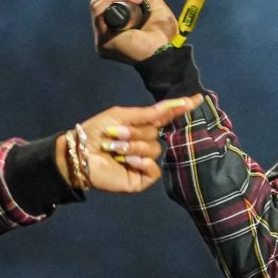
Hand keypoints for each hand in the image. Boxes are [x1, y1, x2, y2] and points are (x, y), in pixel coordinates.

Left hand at [70, 97, 199, 193]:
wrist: (79, 153)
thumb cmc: (96, 132)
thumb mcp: (123, 115)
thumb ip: (150, 112)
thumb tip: (179, 102)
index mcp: (141, 126)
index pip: (167, 117)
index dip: (181, 108)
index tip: (198, 98)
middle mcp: (145, 143)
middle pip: (156, 134)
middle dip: (136, 132)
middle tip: (114, 135)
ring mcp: (144, 162)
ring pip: (154, 150)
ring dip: (133, 147)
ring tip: (113, 149)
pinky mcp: (141, 178)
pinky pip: (153, 169)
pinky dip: (140, 163)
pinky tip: (126, 161)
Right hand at [90, 0, 178, 63]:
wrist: (167, 52)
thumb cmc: (165, 35)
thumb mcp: (156, 7)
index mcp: (115, 28)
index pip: (106, 3)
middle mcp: (105, 33)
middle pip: (99, 2)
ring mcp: (101, 38)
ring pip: (96, 5)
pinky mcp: (102, 41)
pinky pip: (98, 13)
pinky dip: (111, 0)